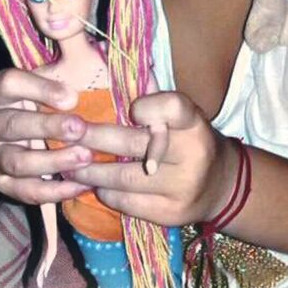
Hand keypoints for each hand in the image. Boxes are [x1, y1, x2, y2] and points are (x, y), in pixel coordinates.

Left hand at [70, 91, 237, 225]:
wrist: (221, 187)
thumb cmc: (190, 142)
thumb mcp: (182, 118)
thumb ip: (154, 103)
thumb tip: (107, 74)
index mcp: (194, 124)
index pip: (171, 107)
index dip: (146, 107)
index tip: (129, 110)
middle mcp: (192, 155)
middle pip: (132, 144)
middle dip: (92, 138)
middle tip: (66, 134)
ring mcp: (182, 188)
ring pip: (123, 178)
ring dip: (90, 170)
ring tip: (68, 164)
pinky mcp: (170, 214)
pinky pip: (126, 202)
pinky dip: (105, 192)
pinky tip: (94, 185)